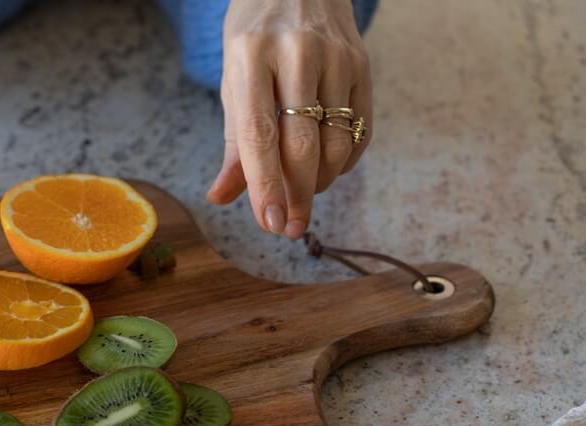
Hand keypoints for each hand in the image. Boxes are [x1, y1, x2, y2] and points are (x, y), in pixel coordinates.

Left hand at [208, 0, 371, 238]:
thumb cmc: (254, 38)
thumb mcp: (233, 81)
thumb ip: (234, 142)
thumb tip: (222, 196)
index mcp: (251, 57)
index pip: (260, 136)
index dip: (266, 186)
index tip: (270, 223)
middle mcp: (296, 54)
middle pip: (302, 145)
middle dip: (297, 196)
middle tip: (290, 227)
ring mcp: (335, 56)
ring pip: (336, 141)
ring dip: (320, 182)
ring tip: (304, 193)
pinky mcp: (362, 61)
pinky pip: (360, 127)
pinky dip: (344, 160)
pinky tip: (327, 167)